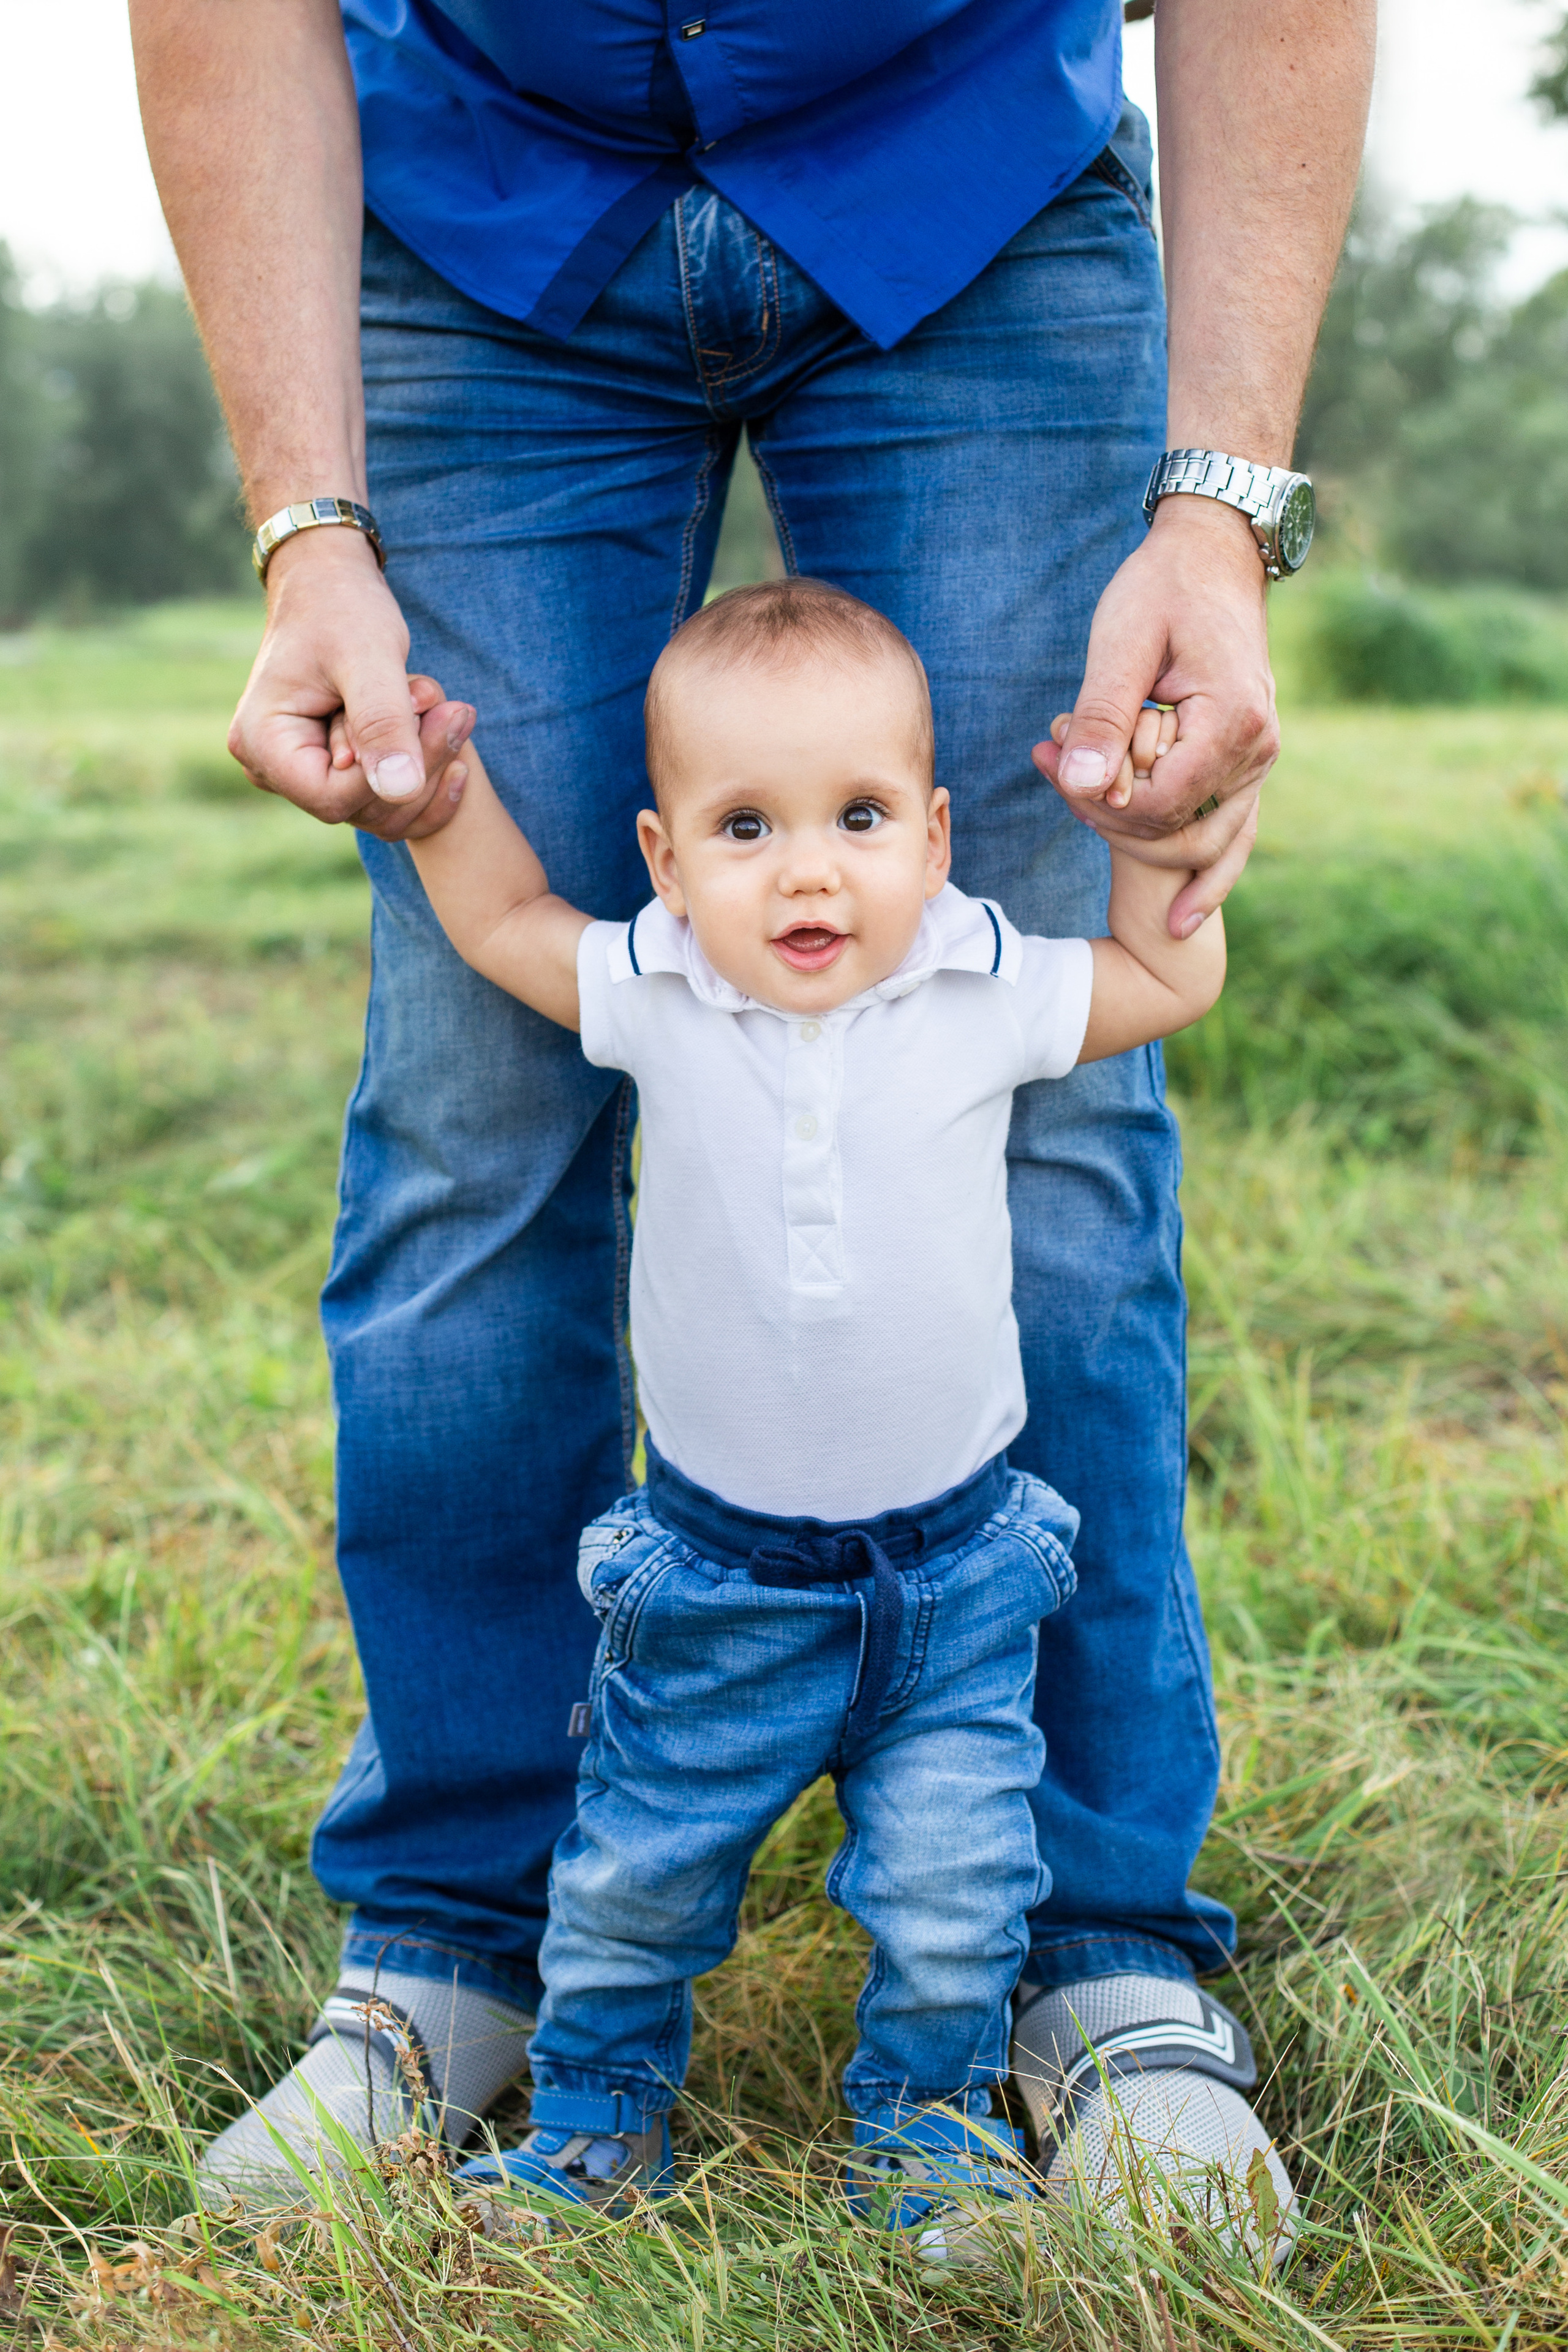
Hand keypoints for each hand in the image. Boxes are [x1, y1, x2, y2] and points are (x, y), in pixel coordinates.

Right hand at [227, 527, 474, 838]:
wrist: (331, 581)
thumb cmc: (342, 607)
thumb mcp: (367, 657)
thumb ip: (382, 723)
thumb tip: (400, 791)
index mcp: (262, 742)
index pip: (335, 798)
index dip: (393, 771)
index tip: (436, 717)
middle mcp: (271, 768)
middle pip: (362, 807)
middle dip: (419, 761)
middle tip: (457, 708)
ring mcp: (300, 774)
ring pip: (382, 809)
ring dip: (428, 762)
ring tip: (450, 708)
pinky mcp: (332, 770)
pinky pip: (386, 799)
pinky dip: (425, 769)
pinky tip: (454, 735)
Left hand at [1032, 499, 1277, 935]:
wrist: (1214, 556)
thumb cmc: (1162, 589)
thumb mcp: (1121, 643)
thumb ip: (1101, 718)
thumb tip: (1078, 786)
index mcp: (1232, 722)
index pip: (1160, 805)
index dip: (1101, 805)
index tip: (1055, 765)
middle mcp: (1258, 752)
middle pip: (1181, 833)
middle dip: (1112, 822)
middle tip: (1057, 781)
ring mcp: (1260, 763)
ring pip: (1210, 846)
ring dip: (1143, 843)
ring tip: (1081, 816)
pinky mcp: (1248, 766)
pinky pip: (1233, 836)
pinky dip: (1205, 878)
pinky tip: (1178, 921)